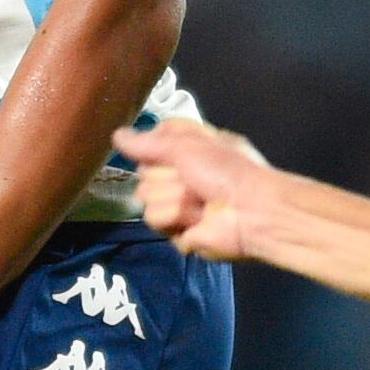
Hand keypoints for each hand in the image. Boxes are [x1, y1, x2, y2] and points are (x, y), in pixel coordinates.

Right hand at [113, 121, 273, 261]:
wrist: (252, 211)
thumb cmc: (226, 171)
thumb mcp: (187, 145)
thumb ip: (148, 142)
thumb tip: (117, 135)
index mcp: (186, 152)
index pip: (149, 146)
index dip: (157, 149)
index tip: (175, 152)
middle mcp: (180, 178)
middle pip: (143, 177)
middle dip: (166, 179)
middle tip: (194, 182)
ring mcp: (179, 207)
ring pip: (147, 202)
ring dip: (175, 201)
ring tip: (200, 203)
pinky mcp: (179, 234)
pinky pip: (159, 224)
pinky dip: (179, 220)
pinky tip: (199, 221)